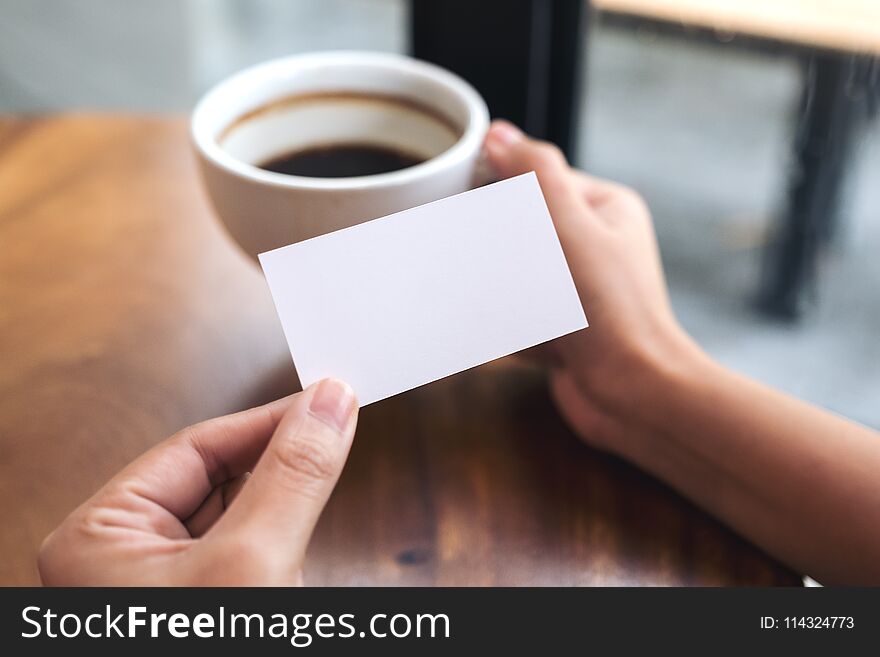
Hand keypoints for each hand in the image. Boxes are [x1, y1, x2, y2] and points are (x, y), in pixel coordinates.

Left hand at [38, 378, 357, 584]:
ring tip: (308, 523)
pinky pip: (243, 557)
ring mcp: (158, 586)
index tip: (329, 400)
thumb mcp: (252, 561)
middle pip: (219, 481)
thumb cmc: (203, 655)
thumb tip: (332, 401)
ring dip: (281, 517)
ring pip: (237, 521)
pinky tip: (292, 567)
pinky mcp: (197, 603)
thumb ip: (293, 475)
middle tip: (335, 439)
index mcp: (98, 535)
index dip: (269, 422)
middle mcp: (120, 557)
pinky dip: (278, 551)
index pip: (197, 447)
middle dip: (277, 473)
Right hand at [484, 121, 705, 455]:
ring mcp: (575, 287)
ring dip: (502, 295)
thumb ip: (534, 175)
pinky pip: (515, 313)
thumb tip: (497, 134)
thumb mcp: (569, 228)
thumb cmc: (609, 307)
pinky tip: (523, 339)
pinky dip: (509, 327)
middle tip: (495, 271)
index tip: (461, 208)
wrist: (634, 394)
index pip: (534, 181)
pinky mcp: (560, 326)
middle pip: (516, 229)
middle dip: (498, 254)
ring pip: (509, 274)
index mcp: (603, 208)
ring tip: (520, 312)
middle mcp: (591, 243)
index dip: (496, 195)